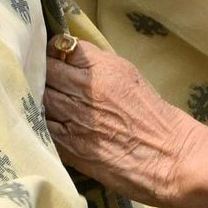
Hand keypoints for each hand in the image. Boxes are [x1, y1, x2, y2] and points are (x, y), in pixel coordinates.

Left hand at [44, 39, 207, 207]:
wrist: (173, 158)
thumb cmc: (155, 119)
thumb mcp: (129, 77)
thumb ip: (98, 66)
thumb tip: (68, 58)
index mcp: (103, 68)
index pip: (60, 48)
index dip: (50, 54)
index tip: (48, 60)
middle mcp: (85, 89)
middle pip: (43, 72)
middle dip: (37, 74)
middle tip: (36, 80)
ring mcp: (75, 118)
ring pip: (38, 98)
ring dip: (35, 99)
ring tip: (37, 102)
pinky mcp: (70, 146)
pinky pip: (41, 126)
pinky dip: (38, 122)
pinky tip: (41, 124)